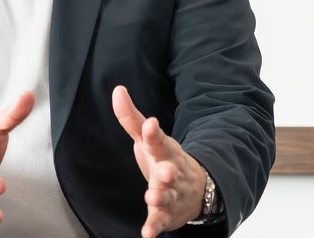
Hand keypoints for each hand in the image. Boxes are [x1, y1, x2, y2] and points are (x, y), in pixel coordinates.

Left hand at [112, 86, 207, 237]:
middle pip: (170, 172)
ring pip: (167, 197)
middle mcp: (171, 173)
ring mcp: (171, 195)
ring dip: (161, 197)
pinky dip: (154, 227)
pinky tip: (147, 233)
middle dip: (168, 172)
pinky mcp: (166, 215)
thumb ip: (131, 118)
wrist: (196, 190)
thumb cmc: (165, 159)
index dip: (153, 133)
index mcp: (165, 152)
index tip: (150, 124)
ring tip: (152, 196)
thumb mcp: (148, 139)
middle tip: (165, 170)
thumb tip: (117, 89)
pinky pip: (160, 221)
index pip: (158, 141)